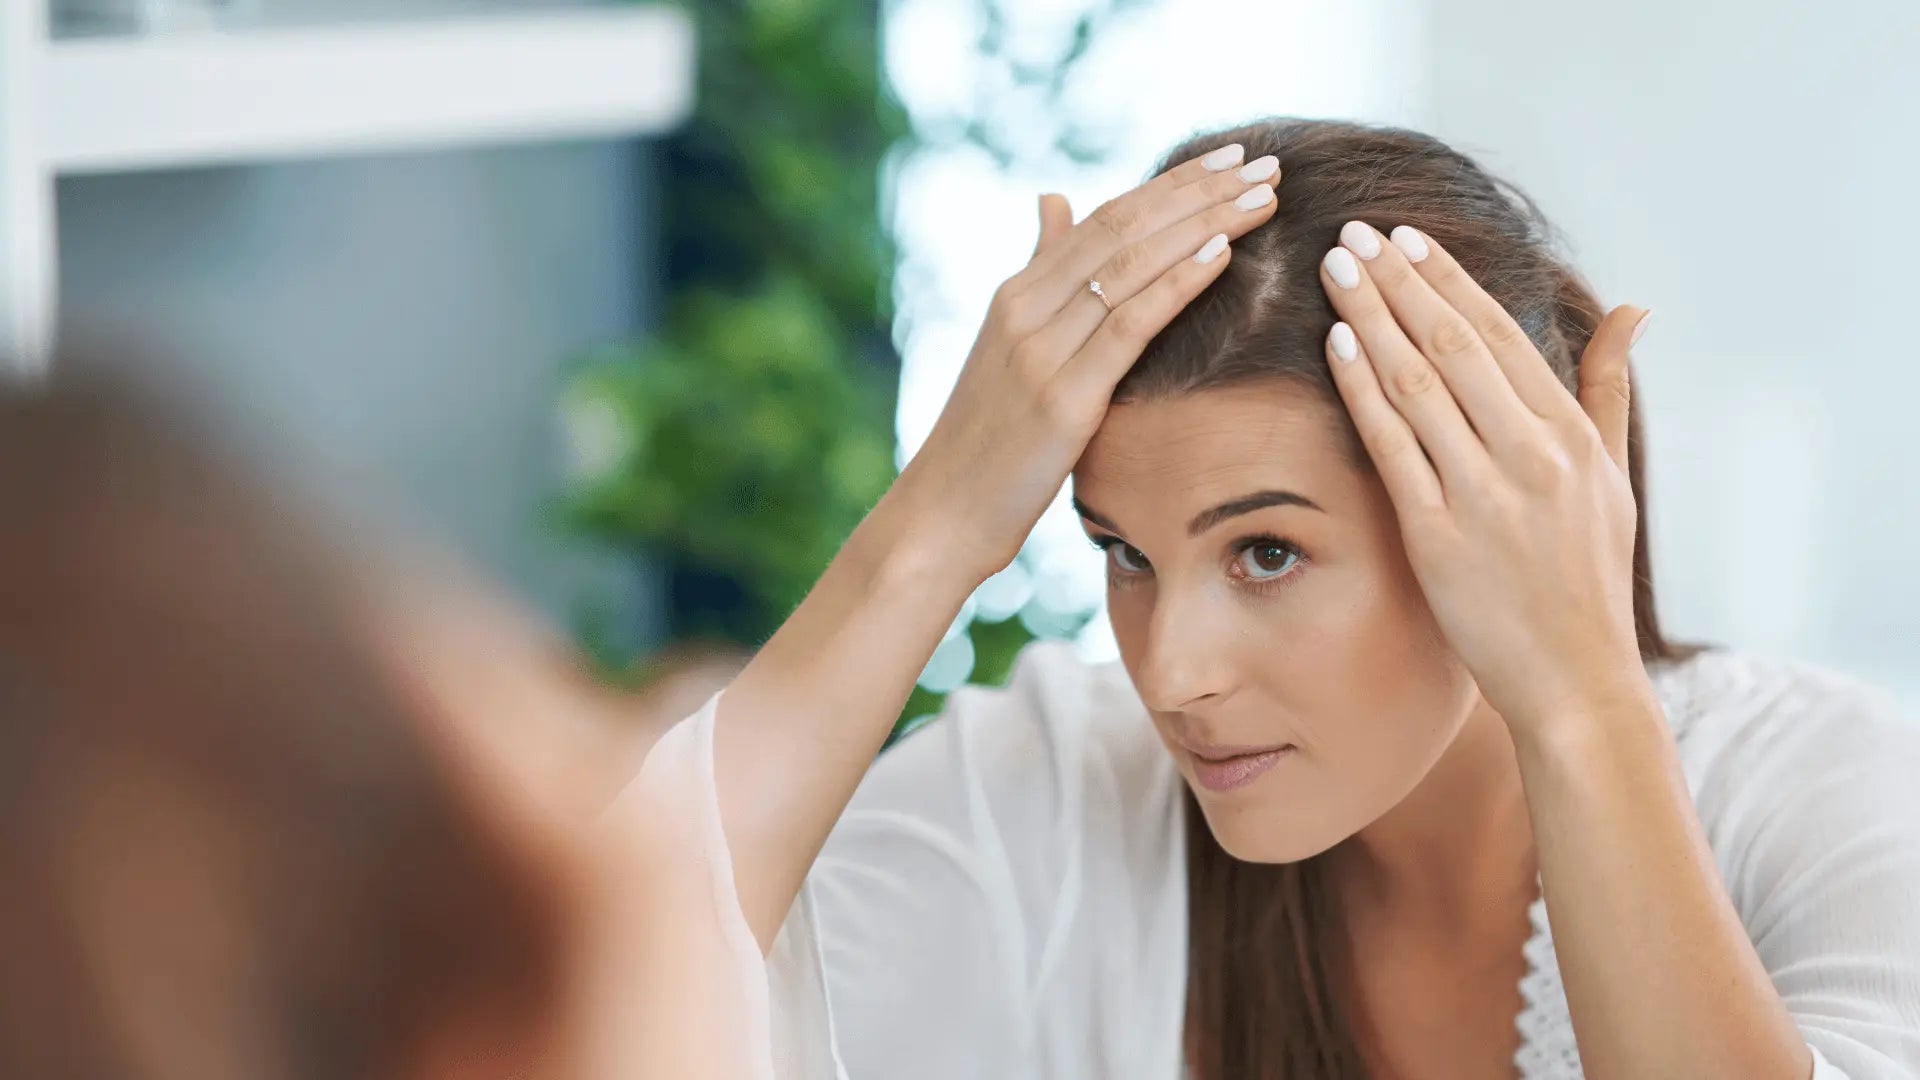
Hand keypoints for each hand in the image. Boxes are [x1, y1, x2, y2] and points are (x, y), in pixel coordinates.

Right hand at [892, 143, 1282, 584]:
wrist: (941, 514)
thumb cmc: (985, 442)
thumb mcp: (1008, 347)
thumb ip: (1039, 274)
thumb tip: (1055, 199)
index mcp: (1017, 295)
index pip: (1106, 218)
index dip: (1173, 184)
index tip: (1231, 158)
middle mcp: (1025, 309)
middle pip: (1125, 228)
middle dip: (1201, 192)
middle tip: (1266, 164)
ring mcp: (1041, 351)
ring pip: (1132, 265)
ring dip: (1206, 224)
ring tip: (1264, 196)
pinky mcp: (1062, 399)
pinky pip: (1129, 326)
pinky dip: (1178, 284)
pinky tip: (1223, 254)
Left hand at [1316, 222, 1652, 732]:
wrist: (1577, 680)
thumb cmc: (1589, 580)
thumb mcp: (1613, 476)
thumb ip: (1607, 389)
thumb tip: (1632, 309)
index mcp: (1570, 436)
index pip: (1500, 335)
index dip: (1448, 281)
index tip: (1407, 239)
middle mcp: (1532, 455)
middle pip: (1454, 344)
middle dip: (1400, 281)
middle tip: (1354, 232)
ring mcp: (1486, 493)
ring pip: (1419, 382)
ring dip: (1373, 316)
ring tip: (1336, 267)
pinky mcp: (1440, 535)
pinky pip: (1394, 446)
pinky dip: (1364, 388)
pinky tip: (1336, 342)